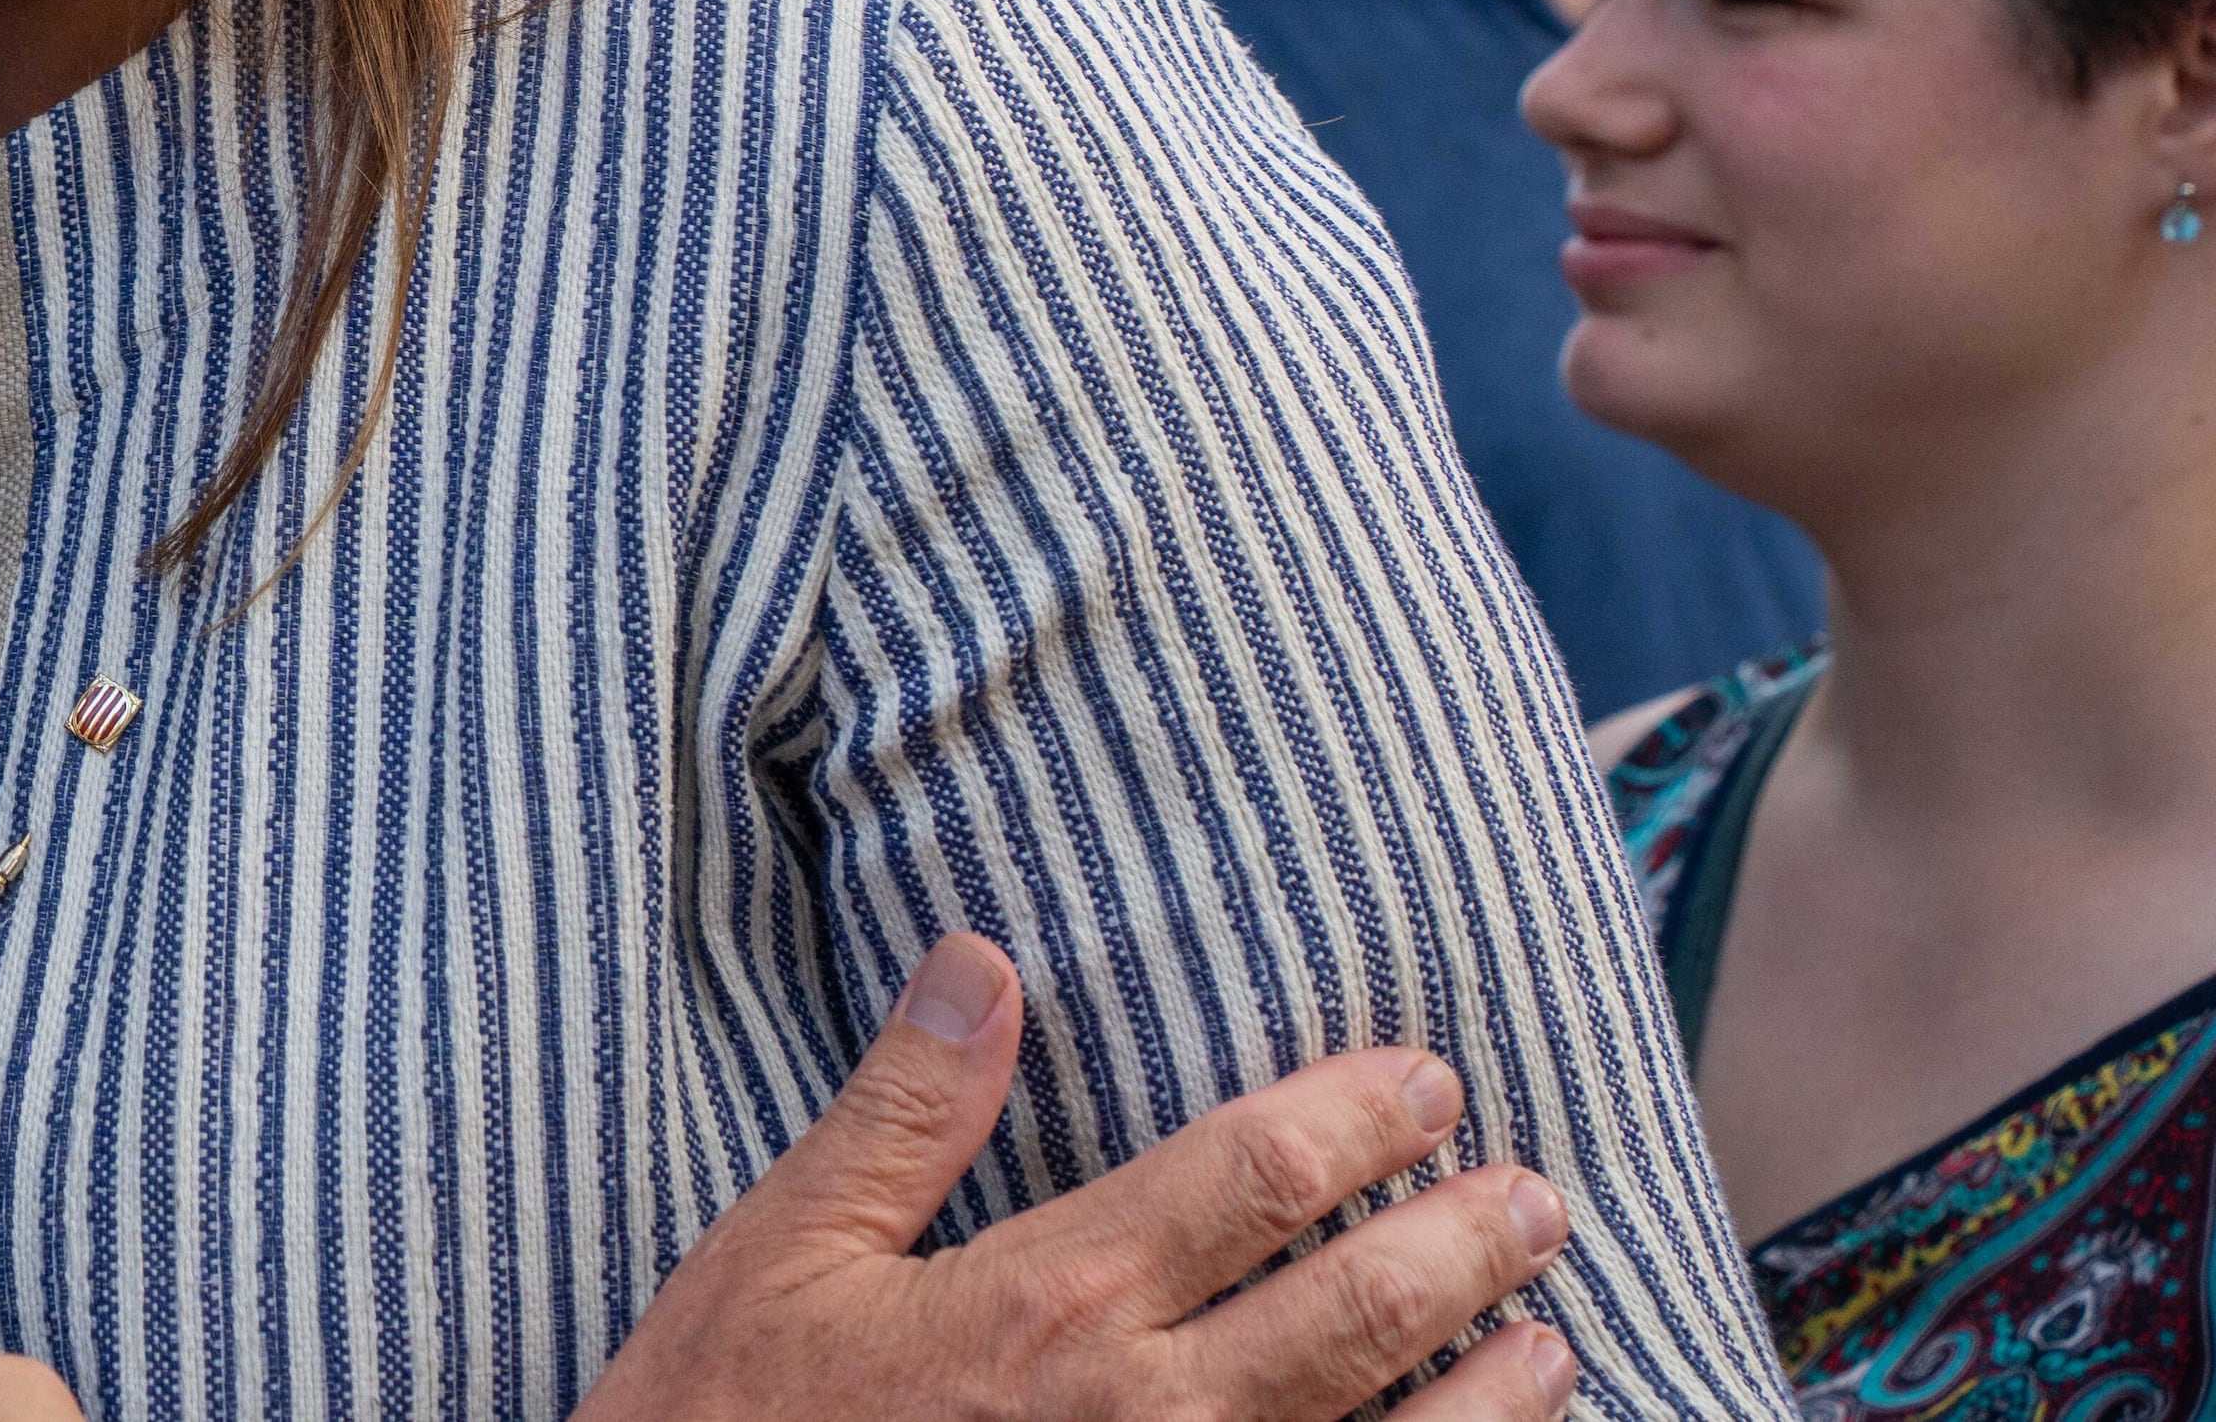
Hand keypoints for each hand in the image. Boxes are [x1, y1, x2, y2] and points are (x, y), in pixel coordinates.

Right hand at [582, 936, 1576, 1421]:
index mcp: (1048, 1302)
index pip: (1253, 1178)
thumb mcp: (782, 1251)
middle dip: (1460, 1243)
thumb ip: (903, 1110)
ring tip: (1550, 1340)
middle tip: (1533, 1197)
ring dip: (1487, 1397)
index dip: (1358, 1117)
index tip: (1429, 1083)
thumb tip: (980, 958)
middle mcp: (1143, 1417)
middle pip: (1355, 1310)